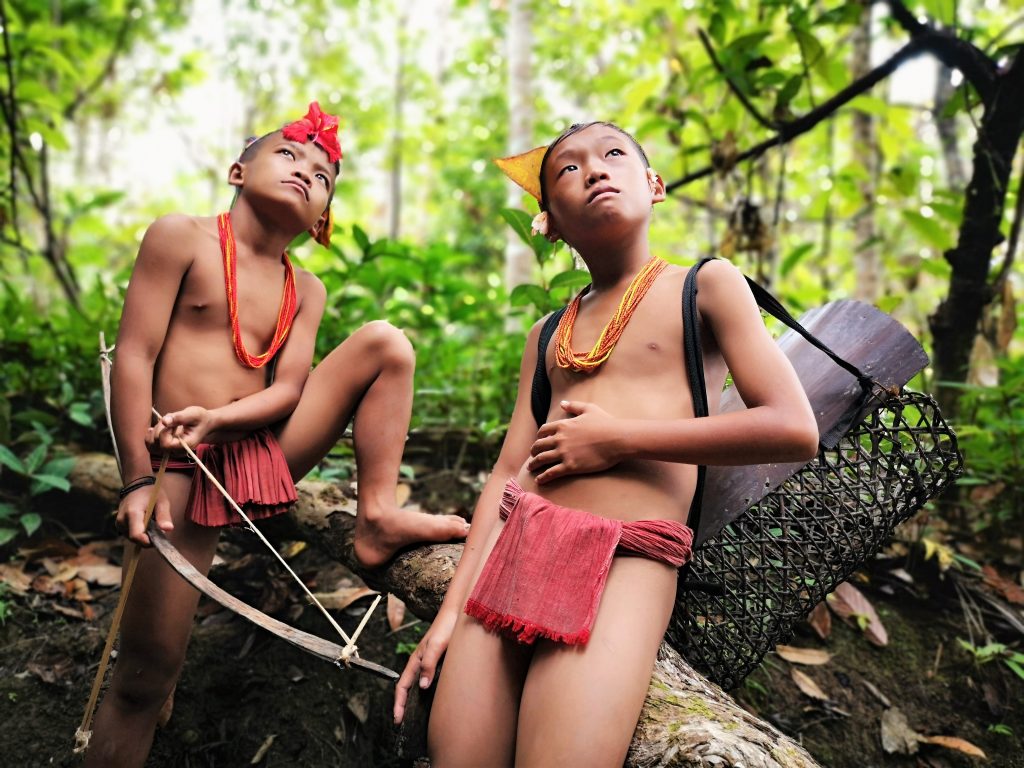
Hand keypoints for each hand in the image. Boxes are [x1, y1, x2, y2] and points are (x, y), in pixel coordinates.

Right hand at [116, 484, 172, 546]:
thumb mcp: (162, 502)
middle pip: (135, 539)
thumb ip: (164, 516)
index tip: (159, 539)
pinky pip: (130, 535)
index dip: (148, 541)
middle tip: (159, 529)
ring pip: (133, 538)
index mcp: (132, 513)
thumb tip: (168, 529)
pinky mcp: (119, 525)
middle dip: (149, 539)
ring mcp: (119, 523)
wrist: (137, 485)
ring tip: (152, 523)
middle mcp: (122, 520)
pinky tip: (146, 524)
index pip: (136, 535)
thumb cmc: (151, 493)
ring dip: (144, 536)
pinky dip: (140, 533)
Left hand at [146, 406, 214, 453]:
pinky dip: (151, 435)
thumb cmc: (200, 418)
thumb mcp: (193, 413)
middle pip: (156, 444)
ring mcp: (170, 451)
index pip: (165, 444)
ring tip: (166, 423)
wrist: (204, 423)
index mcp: (186, 445)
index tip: (172, 422)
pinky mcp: (166, 448)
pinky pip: (150, 445)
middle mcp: (177, 451)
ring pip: (151, 445)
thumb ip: (179, 417)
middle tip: (170, 419)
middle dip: (159, 428)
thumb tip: (164, 421)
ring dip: (154, 431)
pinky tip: (157, 428)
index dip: (164, 431)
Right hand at [393, 609, 456, 724]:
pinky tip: (431, 697)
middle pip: (407, 687)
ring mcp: (429, 662)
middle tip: (402, 722)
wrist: (458, 613)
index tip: (397, 719)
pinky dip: (424, 691)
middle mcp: (420, 662)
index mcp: (416, 660)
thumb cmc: (446, 627)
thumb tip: (421, 687)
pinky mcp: (438, 661)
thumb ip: (428, 664)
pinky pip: (427, 679)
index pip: (402, 686)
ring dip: (412, 699)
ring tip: (414, 714)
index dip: (398, 703)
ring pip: (417, 684)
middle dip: (402, 705)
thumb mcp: (436, 646)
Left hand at [527, 400, 622, 483]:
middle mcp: (560, 439)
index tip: (538, 442)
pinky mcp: (570, 466)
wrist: (617, 439)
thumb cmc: (606, 423)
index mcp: (563, 425)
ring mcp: (564, 453)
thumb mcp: (589, 409)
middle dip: (533, 452)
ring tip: (530, 469)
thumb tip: (562, 403)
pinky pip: (551, 473)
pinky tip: (539, 480)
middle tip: (532, 457)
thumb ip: (574, 406)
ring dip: (534, 465)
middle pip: (538, 446)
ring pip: (541, 460)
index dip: (539, 437)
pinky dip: (543, 477)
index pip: (543, 431)